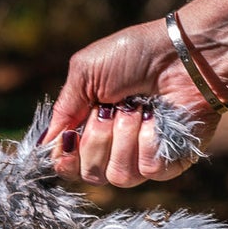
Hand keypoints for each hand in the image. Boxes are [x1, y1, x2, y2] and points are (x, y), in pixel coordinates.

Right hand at [42, 20, 221, 187]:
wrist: (183, 52)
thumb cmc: (136, 55)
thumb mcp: (86, 72)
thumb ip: (63, 110)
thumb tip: (44, 145)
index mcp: (92, 129)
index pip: (68, 165)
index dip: (65, 158)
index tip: (69, 137)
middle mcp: (115, 148)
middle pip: (90, 174)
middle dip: (97, 139)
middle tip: (112, 109)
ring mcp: (143, 157)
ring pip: (118, 176)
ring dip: (125, 138)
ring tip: (139, 108)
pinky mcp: (172, 161)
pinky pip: (147, 170)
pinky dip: (149, 141)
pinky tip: (158, 118)